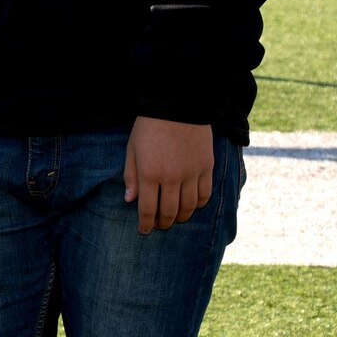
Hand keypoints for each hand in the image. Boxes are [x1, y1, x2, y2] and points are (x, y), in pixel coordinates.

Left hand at [125, 115, 214, 233]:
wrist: (177, 106)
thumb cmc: (149, 126)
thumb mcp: (132, 149)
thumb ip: (131, 176)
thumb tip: (129, 200)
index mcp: (149, 173)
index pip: (147, 208)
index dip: (145, 223)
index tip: (144, 231)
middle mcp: (171, 178)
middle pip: (169, 212)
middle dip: (163, 223)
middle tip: (159, 226)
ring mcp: (191, 174)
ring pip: (188, 207)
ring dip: (181, 217)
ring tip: (175, 219)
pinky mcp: (206, 168)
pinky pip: (204, 195)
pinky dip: (198, 205)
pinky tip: (192, 206)